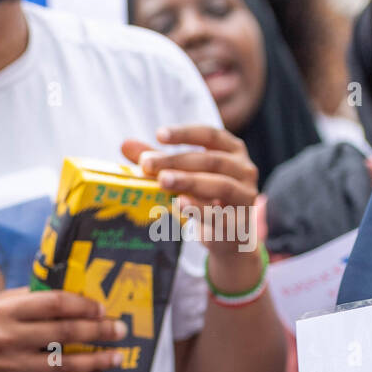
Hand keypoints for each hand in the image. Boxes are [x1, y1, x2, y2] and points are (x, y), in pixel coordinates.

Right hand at [0, 287, 128, 371]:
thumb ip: (25, 298)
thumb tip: (64, 295)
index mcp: (4, 312)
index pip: (54, 304)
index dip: (83, 305)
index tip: (101, 308)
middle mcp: (9, 339)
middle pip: (65, 334)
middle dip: (99, 332)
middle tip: (120, 330)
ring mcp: (11, 367)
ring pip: (64, 366)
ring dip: (95, 361)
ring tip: (115, 357)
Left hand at [122, 126, 262, 289]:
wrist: (230, 237)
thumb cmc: (206, 198)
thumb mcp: (184, 176)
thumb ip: (159, 161)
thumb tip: (126, 145)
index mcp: (232, 152)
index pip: (210, 135)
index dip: (185, 134)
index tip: (159, 134)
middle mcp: (244, 170)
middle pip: (211, 160)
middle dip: (177, 161)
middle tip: (147, 164)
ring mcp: (245, 196)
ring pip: (220, 185)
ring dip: (189, 181)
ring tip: (162, 180)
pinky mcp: (239, 223)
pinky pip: (220, 214)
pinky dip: (199, 208)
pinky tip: (179, 203)